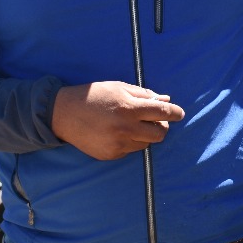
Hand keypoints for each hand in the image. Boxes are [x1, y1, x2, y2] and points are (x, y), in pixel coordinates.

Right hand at [51, 81, 184, 159]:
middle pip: (160, 133)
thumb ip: (144, 95)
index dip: (175, 112)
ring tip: (132, 124)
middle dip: (161, 126)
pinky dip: (131, 142)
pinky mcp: (111, 155)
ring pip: (147, 144)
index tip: (179, 113)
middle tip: (155, 120)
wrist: (63, 113)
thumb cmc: (94, 96)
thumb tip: (166, 99)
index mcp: (129, 108)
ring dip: (145, 134)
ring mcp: (118, 144)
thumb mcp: (119, 88)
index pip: (162, 112)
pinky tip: (118, 132)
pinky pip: (131, 150)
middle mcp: (125, 128)